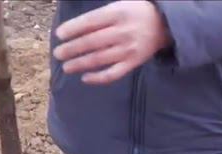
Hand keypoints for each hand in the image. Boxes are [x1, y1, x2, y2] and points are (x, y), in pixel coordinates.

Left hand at [53, 0, 170, 84]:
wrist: (164, 24)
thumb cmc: (134, 13)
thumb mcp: (119, 5)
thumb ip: (98, 17)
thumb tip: (73, 29)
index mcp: (117, 13)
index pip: (90, 22)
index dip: (73, 29)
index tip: (59, 35)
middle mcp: (122, 31)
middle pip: (92, 42)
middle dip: (72, 49)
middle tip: (58, 54)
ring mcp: (128, 49)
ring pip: (99, 59)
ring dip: (80, 64)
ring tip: (66, 67)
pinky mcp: (133, 63)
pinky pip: (113, 74)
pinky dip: (98, 78)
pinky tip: (85, 78)